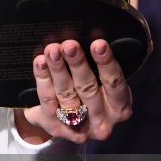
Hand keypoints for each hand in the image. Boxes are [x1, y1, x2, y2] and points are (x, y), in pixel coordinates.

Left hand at [15, 39, 133, 144]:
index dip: (106, 63)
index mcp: (120, 107)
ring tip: (52, 50)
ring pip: (66, 94)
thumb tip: (116, 33)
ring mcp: (78, 127)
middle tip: (69, 45)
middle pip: (88, 89)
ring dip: (58, 69)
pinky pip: (48, 101)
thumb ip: (107, 62)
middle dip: (78, 63)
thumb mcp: (105, 80)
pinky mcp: (55, 127)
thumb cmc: (93, 90)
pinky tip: (40, 63)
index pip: (115, 84)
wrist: (67, 119)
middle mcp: (102, 121)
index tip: (98, 44)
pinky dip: (43, 80)